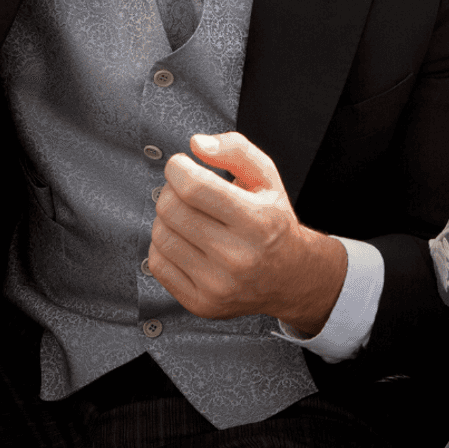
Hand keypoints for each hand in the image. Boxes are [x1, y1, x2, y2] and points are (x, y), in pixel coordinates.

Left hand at [148, 133, 346, 335]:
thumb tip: (196, 144)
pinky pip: (157, 263)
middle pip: (171, 209)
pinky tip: (186, 241)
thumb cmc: (274, 222)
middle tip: (186, 191)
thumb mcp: (268, 178)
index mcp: (258, 221)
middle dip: (171, 191)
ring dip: (166, 219)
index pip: (194, 187)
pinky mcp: (201, 303)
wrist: (291, 277)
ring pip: (160, 235)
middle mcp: (238, 257)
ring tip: (188, 217)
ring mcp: (217, 285)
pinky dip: (165, 246)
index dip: (178, 168)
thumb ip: (236, 150)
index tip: (182, 165)